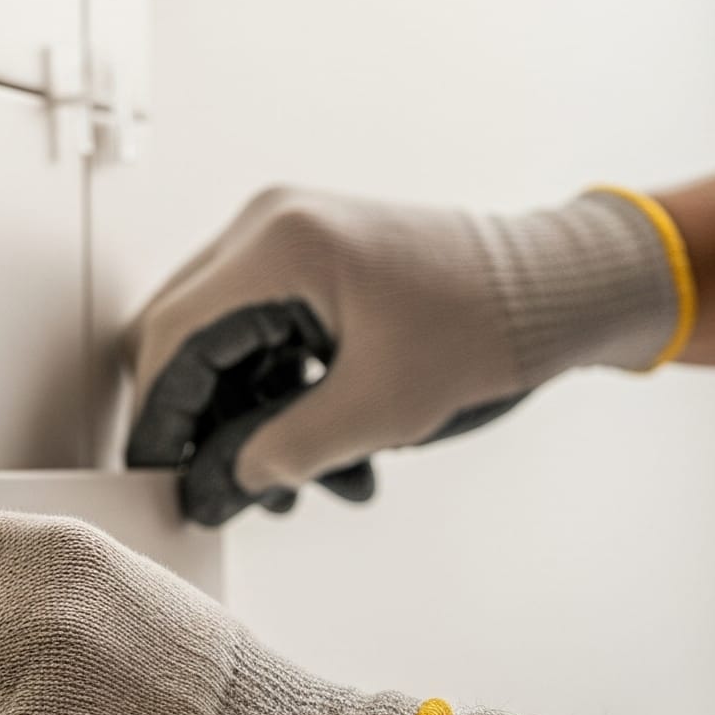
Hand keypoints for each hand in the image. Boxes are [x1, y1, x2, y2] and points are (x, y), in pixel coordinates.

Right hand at [125, 188, 684, 525]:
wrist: (555, 289)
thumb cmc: (486, 328)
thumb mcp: (380, 409)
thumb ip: (286, 451)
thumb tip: (219, 486)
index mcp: (279, 246)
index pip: (174, 335)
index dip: (160, 413)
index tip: (160, 473)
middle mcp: (270, 226)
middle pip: (185, 334)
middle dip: (203, 420)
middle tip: (220, 488)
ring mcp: (289, 238)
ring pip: (225, 340)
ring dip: (248, 415)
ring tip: (298, 489)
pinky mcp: (312, 260)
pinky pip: (264, 330)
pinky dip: (280, 392)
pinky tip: (328, 454)